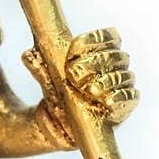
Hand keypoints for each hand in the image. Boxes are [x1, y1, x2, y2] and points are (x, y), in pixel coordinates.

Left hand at [23, 26, 137, 139]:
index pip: (109, 37)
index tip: (75, 46)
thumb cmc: (57, 90)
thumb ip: (39, 66)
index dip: (95, 39)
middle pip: (117, 56)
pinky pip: (131, 97)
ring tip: (90, 90)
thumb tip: (28, 55)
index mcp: (101, 51)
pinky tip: (108, 102)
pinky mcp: (125, 106)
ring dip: (107, 81)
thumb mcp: (46, 77)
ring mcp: (122, 86)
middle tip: (74, 73)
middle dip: (95, 62)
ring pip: (125, 76)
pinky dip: (121, 98)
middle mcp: (115, 66)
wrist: (59, 122)